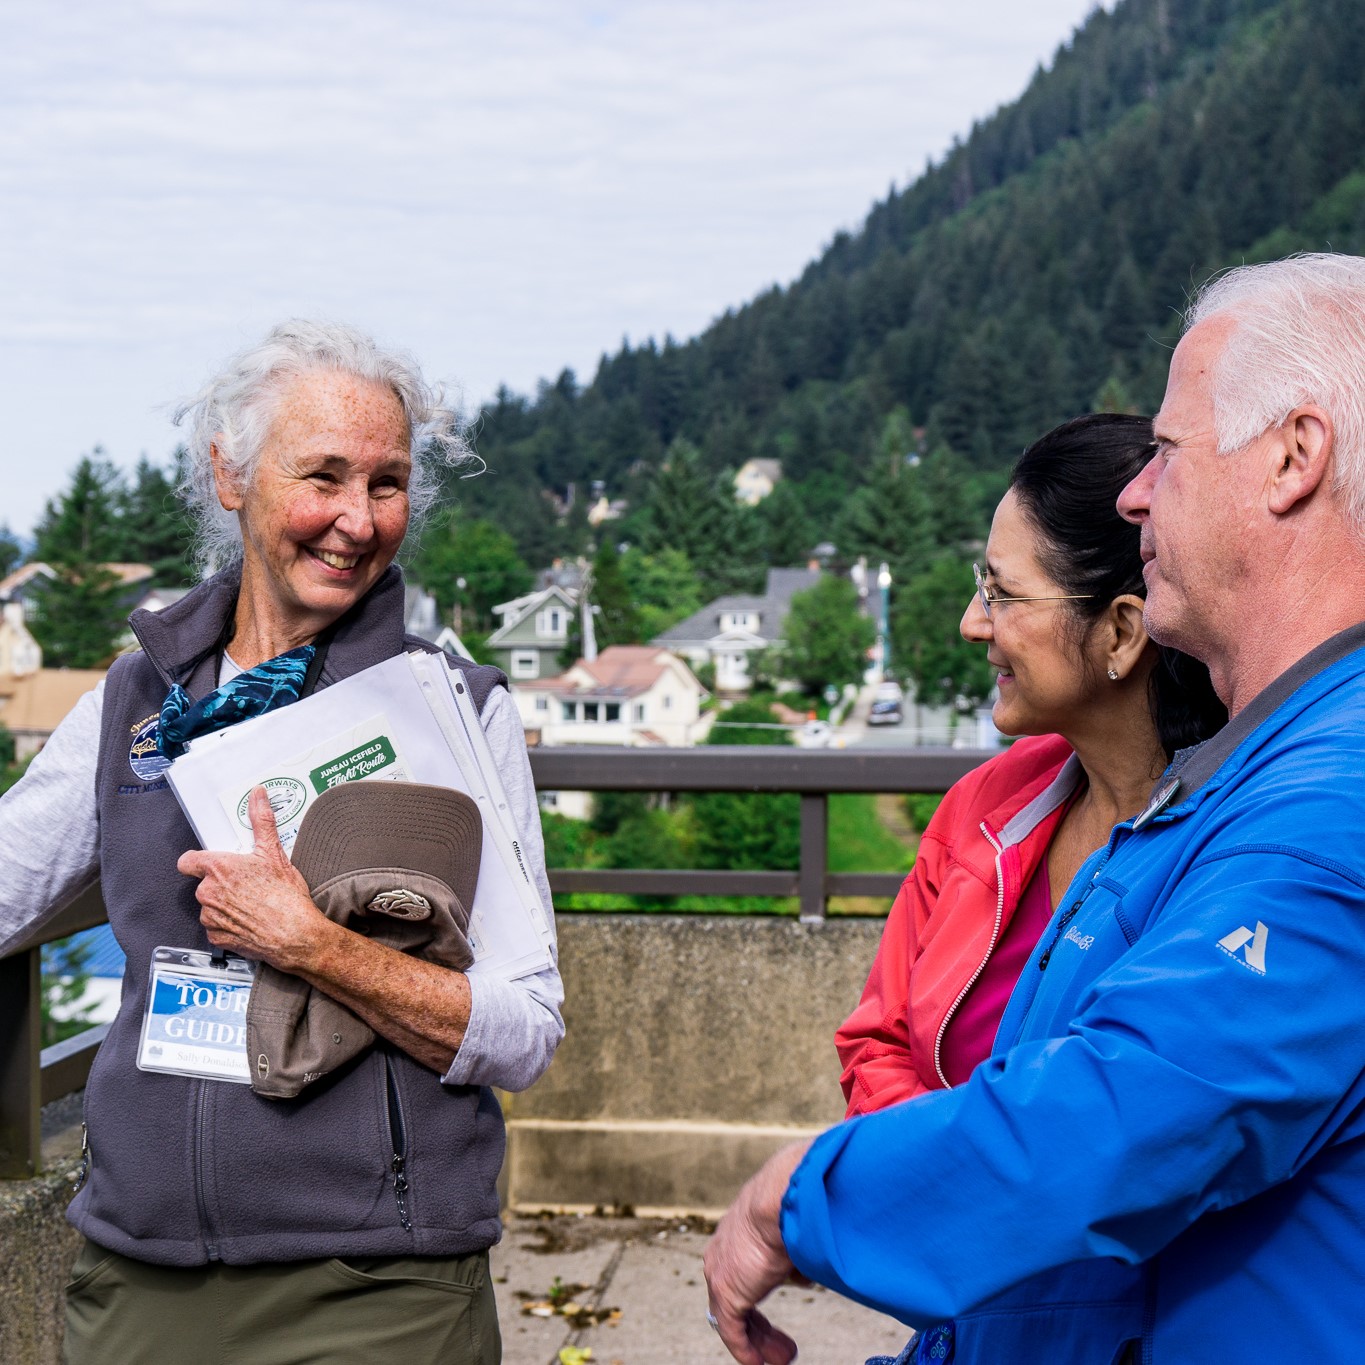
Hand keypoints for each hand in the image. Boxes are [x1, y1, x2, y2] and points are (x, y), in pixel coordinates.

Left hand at [177, 785, 325, 969]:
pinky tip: (248, 921)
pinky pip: (216, 927)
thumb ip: (261, 820)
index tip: (214, 863)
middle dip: (222, 884)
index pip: (188, 861)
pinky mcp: (216, 937)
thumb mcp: (275, 852)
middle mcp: (208, 892)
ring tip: (251, 904)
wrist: (295, 935)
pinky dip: (228, 924)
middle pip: (204, 883)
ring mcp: (210, 916)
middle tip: (247, 884)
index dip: (199, 861)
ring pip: (210, 906)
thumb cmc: (285, 896)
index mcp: (218, 868)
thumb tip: (257, 795)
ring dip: (224, 904)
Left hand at [703, 1140, 811, 1364]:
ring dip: (759, 1341)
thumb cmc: (796, 1203)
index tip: (778, 1318)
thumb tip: (805, 1274)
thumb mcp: (795, 1232)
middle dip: (763, 1327)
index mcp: (738, 1233)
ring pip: (735, 1317)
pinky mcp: (725, 1290)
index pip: (745, 1274)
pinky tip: (759, 1364)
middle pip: (740, 1300)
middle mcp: (723, 1252)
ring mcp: (720, 1271)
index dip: (763, 1296)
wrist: (782, 1196)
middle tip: (785, 1348)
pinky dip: (746, 1349)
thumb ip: (796, 1255)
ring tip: (781, 1360)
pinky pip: (732, 1329)